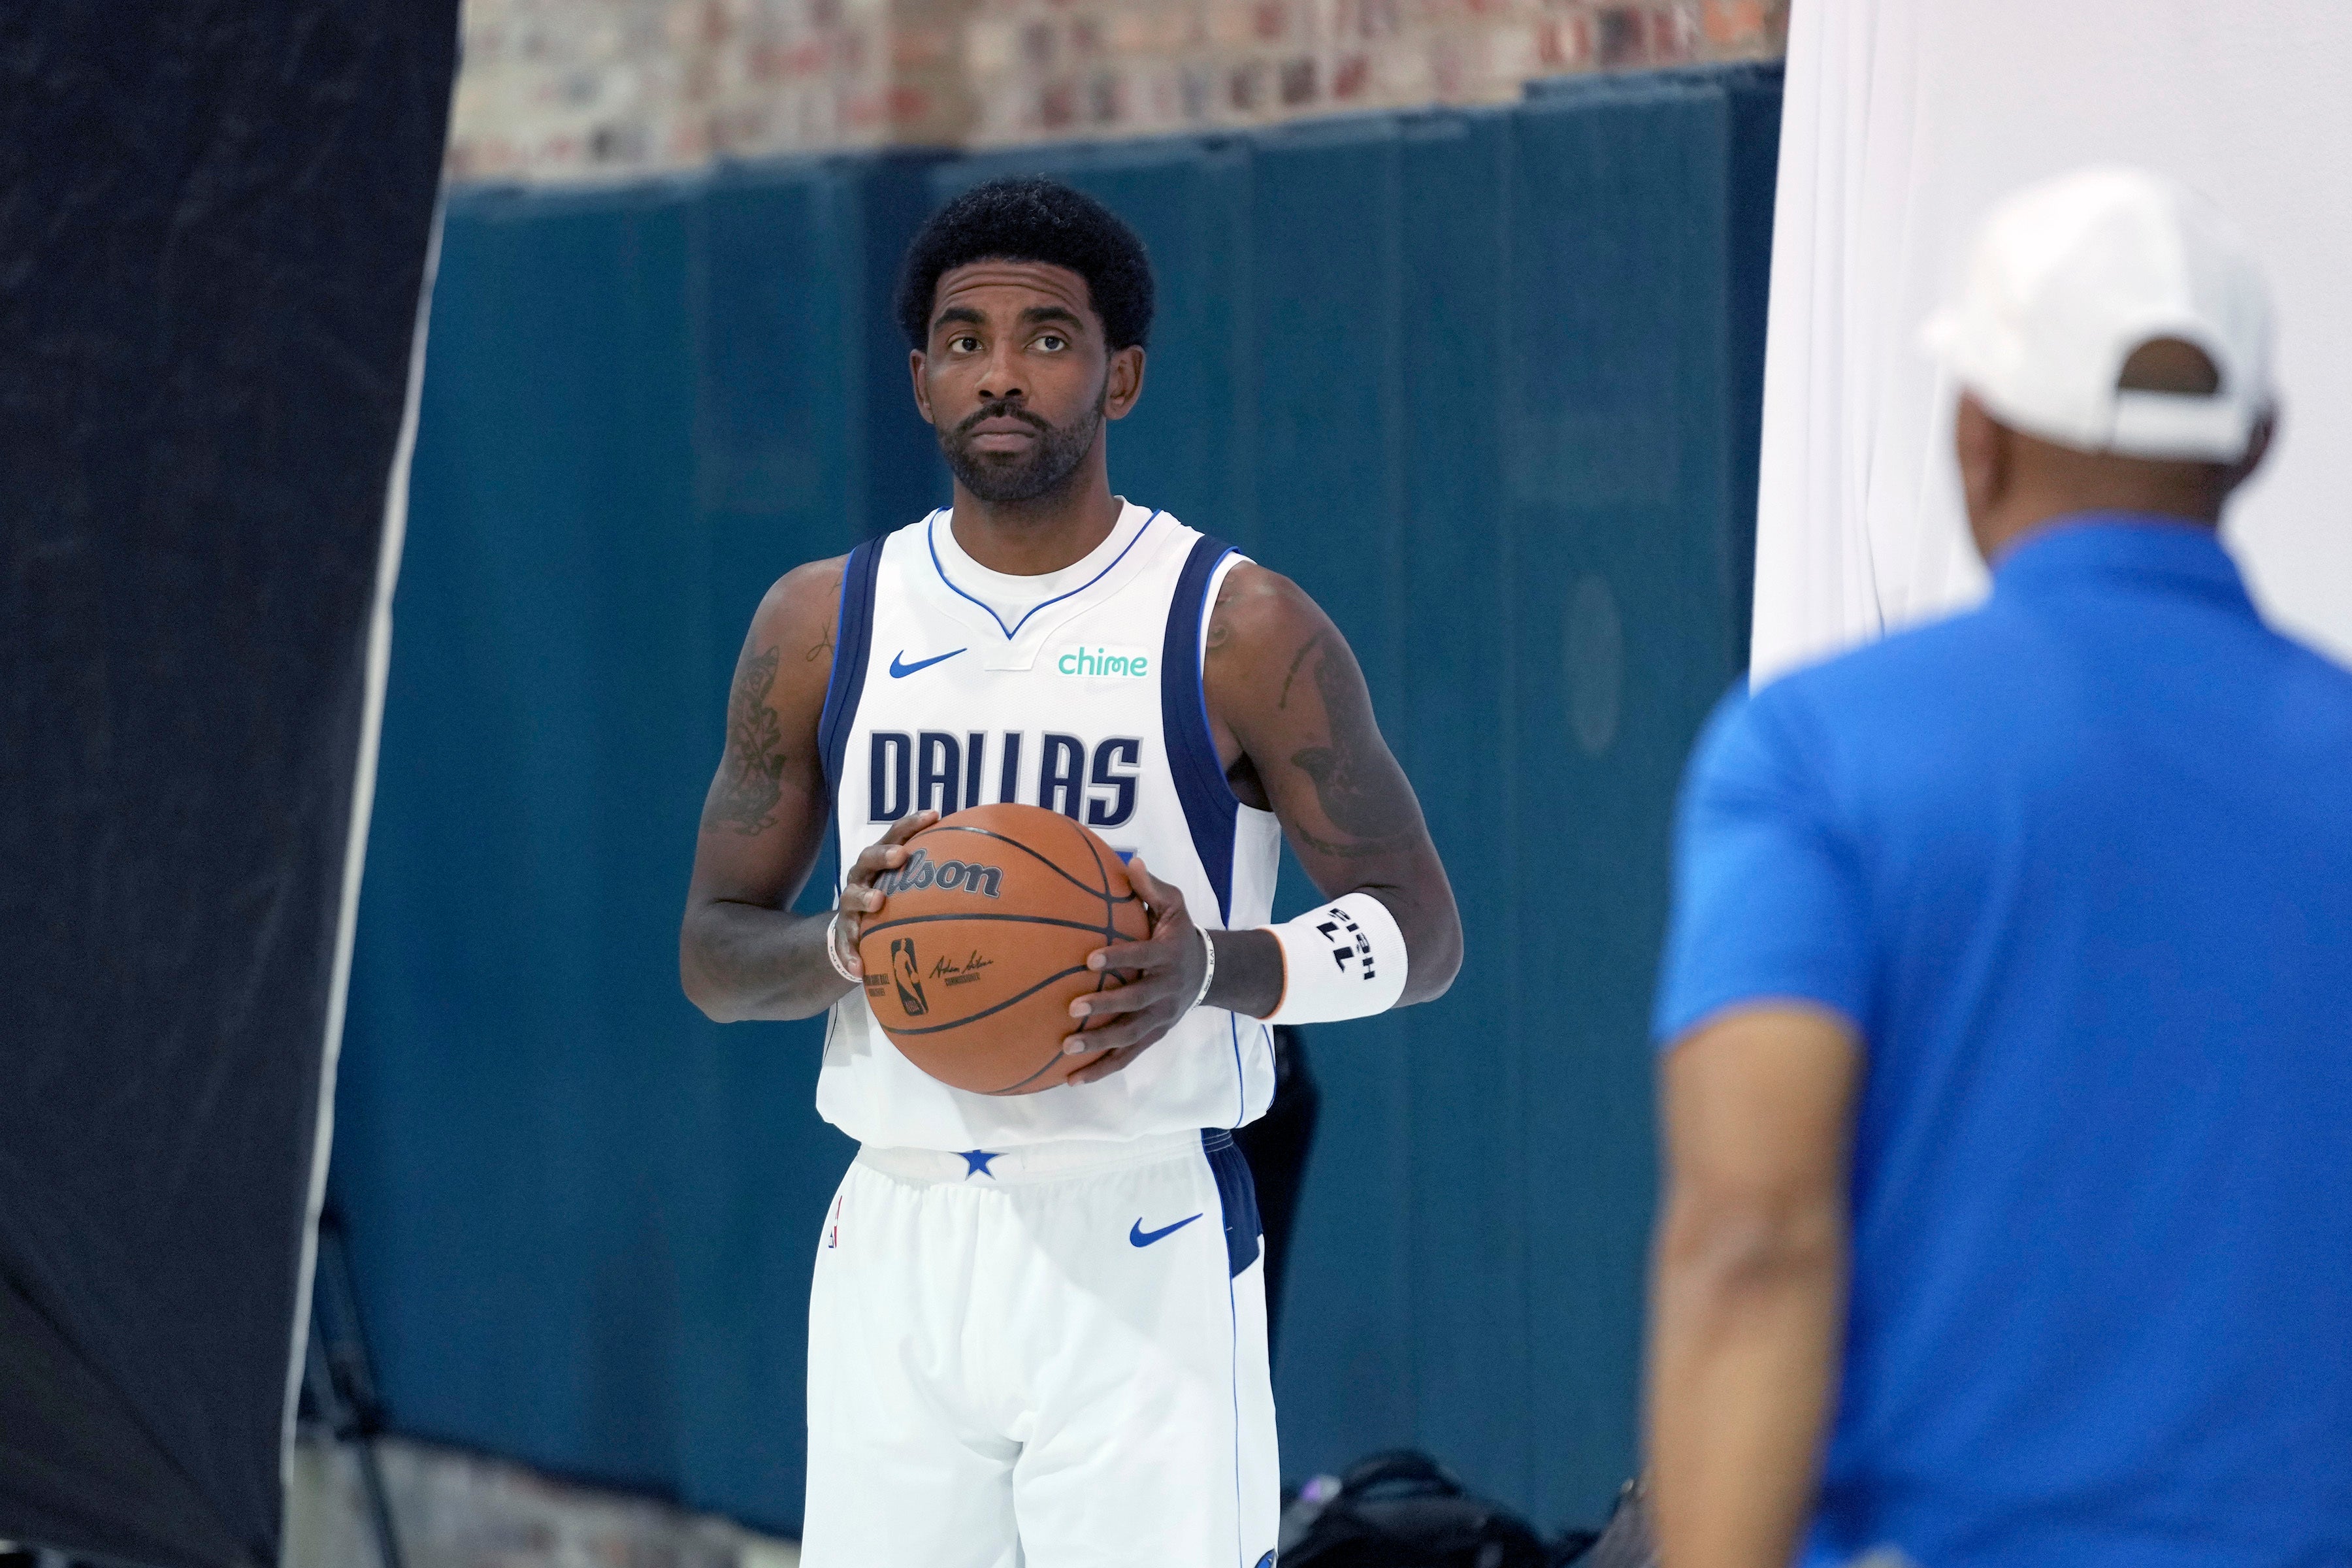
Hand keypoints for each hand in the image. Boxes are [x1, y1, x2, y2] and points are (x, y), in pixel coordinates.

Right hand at [831, 810, 937, 977]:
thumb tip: (985, 861)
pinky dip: (852, 954)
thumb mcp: (908, 885)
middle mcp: (862, 878)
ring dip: (865, 898)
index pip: (895, 835)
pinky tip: (861, 968)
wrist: (852, 933)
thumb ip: (934, 874)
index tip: (934, 815)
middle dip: (884, 855)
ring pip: (852, 897)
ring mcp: (850, 905)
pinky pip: (845, 945)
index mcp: (880, 862)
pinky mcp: (844, 934)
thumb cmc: (891, 901)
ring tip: (878, 902)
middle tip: (901, 855)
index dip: (911, 824)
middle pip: (868, 858)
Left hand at [1062, 857, 1208, 1085]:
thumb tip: (1130, 862)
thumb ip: (1152, 888)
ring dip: (1099, 1045)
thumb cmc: (1180, 933)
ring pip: (1129, 1036)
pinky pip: (1127, 1057)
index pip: (1142, 957)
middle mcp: (1164, 991)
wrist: (1210, 972)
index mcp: (1166, 956)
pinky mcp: (1154, 1036)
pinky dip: (1101, 1070)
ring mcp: (1160, 1018)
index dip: (1119, 958)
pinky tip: (1071, 1080)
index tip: (1090, 959)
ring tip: (1066, 1049)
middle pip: (1135, 1002)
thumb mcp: (1175, 906)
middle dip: (1106, 1006)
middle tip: (1073, 1007)